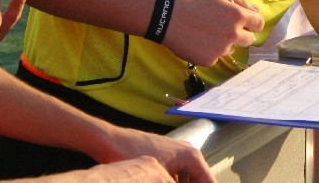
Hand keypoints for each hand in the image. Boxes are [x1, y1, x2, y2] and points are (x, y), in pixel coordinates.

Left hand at [95, 127, 215, 182]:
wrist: (109, 140)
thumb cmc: (129, 155)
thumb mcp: (158, 179)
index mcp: (191, 155)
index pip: (208, 181)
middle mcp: (188, 150)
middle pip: (199, 179)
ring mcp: (177, 151)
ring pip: (188, 177)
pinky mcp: (165, 154)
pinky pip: (178, 173)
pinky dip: (176, 182)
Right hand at [162, 0, 263, 65]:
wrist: (167, 17)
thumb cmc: (194, 2)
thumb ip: (241, 3)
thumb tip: (256, 11)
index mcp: (237, 16)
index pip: (259, 24)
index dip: (253, 22)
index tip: (246, 22)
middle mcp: (233, 34)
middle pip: (249, 40)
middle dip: (241, 34)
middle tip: (225, 28)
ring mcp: (221, 49)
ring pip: (232, 48)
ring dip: (225, 43)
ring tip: (207, 33)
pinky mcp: (209, 60)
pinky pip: (217, 56)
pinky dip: (211, 51)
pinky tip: (199, 41)